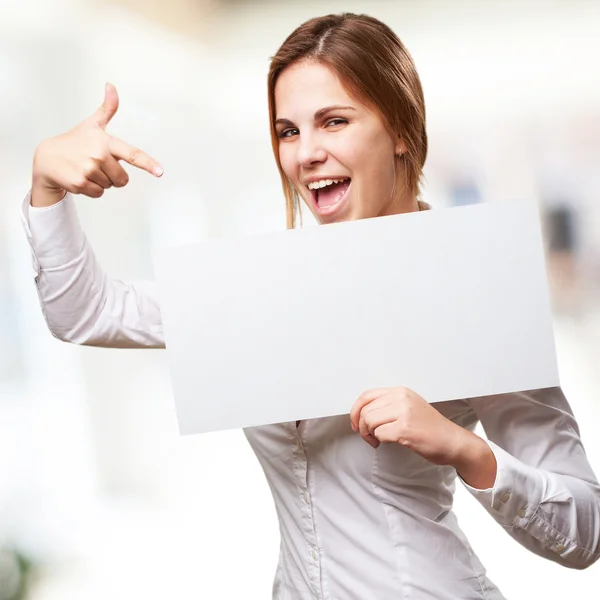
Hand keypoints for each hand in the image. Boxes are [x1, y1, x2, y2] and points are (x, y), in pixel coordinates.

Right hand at [31, 83, 162, 206]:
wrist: (47, 158)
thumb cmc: (74, 141)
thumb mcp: (92, 124)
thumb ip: (107, 109)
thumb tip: (111, 86)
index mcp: (105, 142)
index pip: (132, 154)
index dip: (148, 164)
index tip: (160, 172)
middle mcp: (99, 156)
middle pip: (123, 179)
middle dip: (114, 176)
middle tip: (98, 165)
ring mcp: (89, 170)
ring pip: (110, 186)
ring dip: (101, 182)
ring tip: (87, 169)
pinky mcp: (80, 183)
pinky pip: (99, 193)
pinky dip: (92, 189)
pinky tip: (81, 177)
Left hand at [350, 387, 496, 487]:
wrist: (453, 441)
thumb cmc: (431, 428)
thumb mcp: (409, 407)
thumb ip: (388, 406)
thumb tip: (362, 413)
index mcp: (401, 391)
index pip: (366, 396)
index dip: (355, 411)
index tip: (354, 423)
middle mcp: (401, 398)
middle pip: (365, 410)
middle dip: (362, 427)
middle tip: (370, 436)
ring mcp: (404, 412)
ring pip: (369, 421)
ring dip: (370, 435)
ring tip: (378, 440)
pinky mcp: (405, 428)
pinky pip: (379, 434)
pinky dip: (380, 441)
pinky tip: (389, 443)